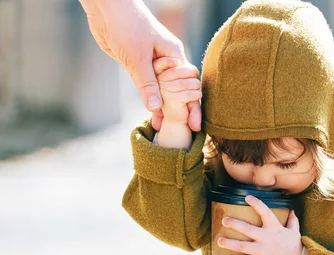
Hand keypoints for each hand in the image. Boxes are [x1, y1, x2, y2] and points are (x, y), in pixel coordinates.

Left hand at [78, 0, 201, 130]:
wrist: (107, 8)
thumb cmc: (127, 26)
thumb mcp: (138, 58)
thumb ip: (147, 84)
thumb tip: (155, 108)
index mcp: (174, 55)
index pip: (188, 86)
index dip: (192, 107)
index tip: (194, 126)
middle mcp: (166, 60)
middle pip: (178, 90)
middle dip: (181, 111)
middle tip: (185, 132)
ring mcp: (152, 62)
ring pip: (161, 89)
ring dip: (162, 107)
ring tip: (162, 128)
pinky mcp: (137, 63)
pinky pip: (146, 85)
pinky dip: (149, 98)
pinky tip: (151, 113)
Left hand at [217, 196, 302, 254]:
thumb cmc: (294, 249)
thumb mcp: (294, 233)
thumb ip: (292, 221)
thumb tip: (292, 210)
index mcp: (275, 229)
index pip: (265, 213)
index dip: (256, 204)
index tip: (247, 197)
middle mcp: (266, 239)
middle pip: (247, 229)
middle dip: (234, 224)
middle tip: (224, 220)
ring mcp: (260, 251)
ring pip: (240, 246)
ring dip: (228, 243)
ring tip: (219, 240)